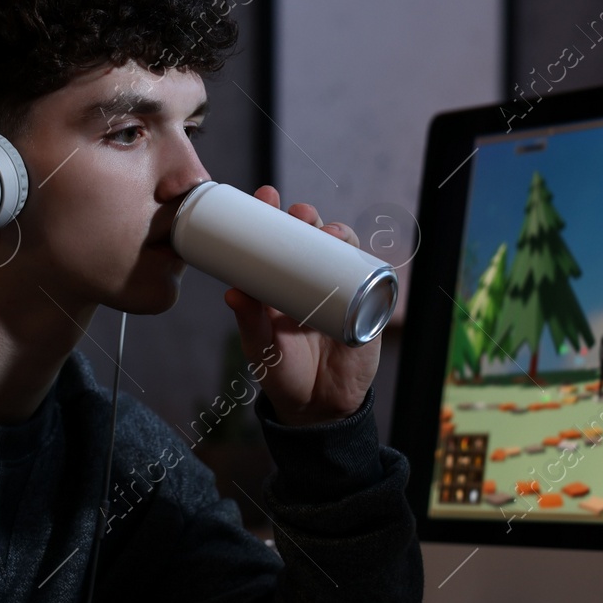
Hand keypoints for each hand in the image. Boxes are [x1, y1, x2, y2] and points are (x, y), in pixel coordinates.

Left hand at [223, 185, 380, 426]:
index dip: (273, 215)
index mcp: (280, 283)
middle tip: (300, 213)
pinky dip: (367, 261)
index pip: (276, 241)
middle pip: (312, 237)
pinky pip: (370, 278)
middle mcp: (310, 280)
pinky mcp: (365, 307)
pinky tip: (360, 252)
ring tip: (329, 232)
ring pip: (342, 251)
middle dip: (308, 218)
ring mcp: (339, 291)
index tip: (267, 196)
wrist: (318, 407)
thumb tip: (232, 293)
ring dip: (339, 233)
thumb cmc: (283, 373)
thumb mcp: (260, 347)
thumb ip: (249, 322)